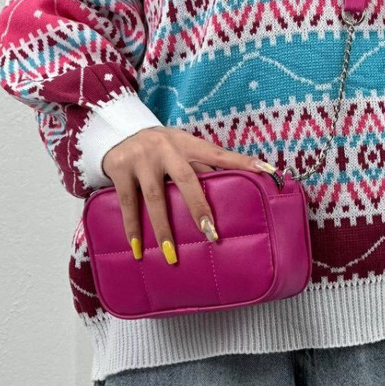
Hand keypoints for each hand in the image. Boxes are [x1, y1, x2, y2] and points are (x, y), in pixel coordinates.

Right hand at [101, 127, 277, 263]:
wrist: (118, 131)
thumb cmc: (161, 147)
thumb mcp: (183, 148)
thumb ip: (203, 167)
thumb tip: (238, 187)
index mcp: (188, 143)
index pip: (220, 154)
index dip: (243, 162)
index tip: (267, 171)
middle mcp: (166, 148)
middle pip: (186, 179)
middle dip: (198, 207)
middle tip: (211, 234)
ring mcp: (141, 158)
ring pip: (155, 196)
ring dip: (163, 228)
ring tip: (171, 254)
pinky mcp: (119, 169)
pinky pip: (127, 203)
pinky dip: (132, 228)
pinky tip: (137, 249)